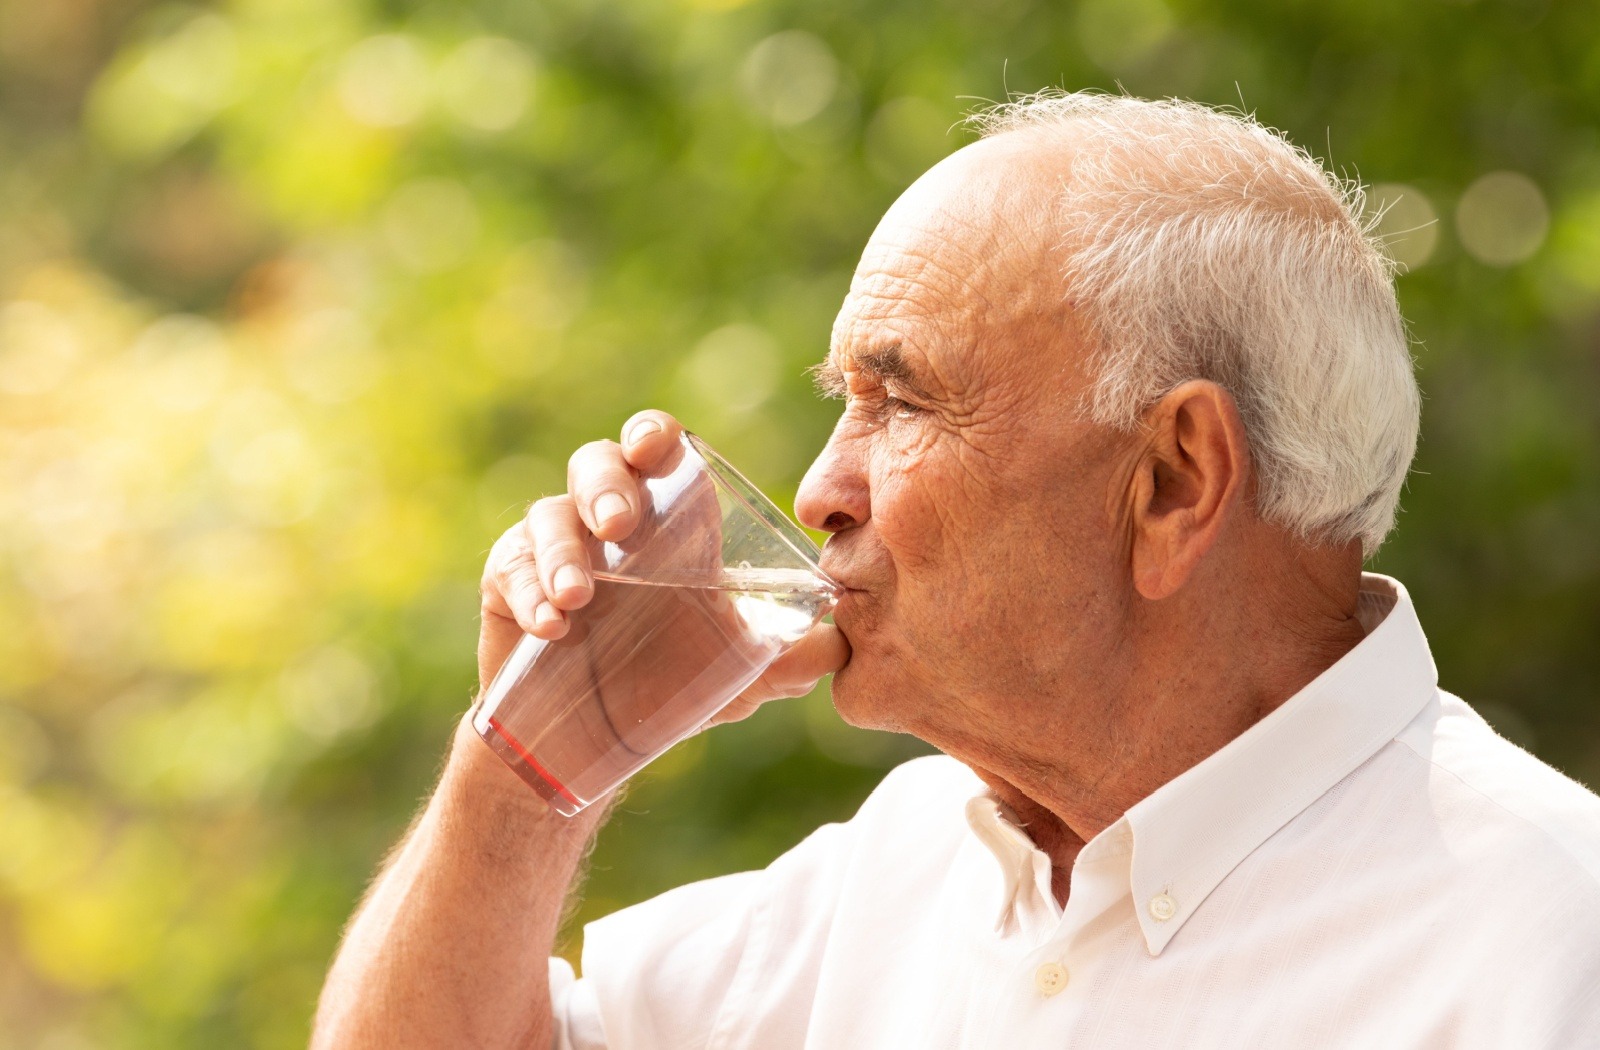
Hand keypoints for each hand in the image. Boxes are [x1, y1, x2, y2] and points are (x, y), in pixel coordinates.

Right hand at [477, 411, 849, 728]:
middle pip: (595, 463)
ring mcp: (552, 548)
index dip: (654, 435)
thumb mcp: (734, 673)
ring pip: (547, 514)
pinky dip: (530, 592)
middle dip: (605, 485)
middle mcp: (605, 520)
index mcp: (665, 520)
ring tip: (579, 598)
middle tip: (620, 526)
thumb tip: (837, 643)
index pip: (656, 450)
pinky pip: (509, 569)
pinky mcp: (507, 582)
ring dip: (562, 550)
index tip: (657, 446)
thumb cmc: (666, 684)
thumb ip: (786, 658)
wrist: (592, 743)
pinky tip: (552, 627)